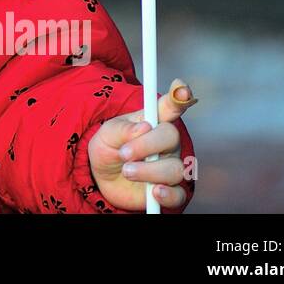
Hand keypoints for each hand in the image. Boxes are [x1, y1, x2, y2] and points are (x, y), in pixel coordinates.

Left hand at [87, 77, 196, 210]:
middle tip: (124, 153)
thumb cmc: (108, 149)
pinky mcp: (169, 190)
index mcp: (152, 122)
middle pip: (171, 136)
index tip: (180, 88)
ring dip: (148, 170)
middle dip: (147, 144)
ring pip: (174, 168)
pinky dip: (168, 194)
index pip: (170, 106)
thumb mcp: (105, 135)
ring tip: (126, 172)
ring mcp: (170, 166)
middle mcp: (166, 143)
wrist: (102, 179)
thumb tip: (143, 127)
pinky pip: (178, 194)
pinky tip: (155, 192)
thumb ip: (121, 129)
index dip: (179, 96)